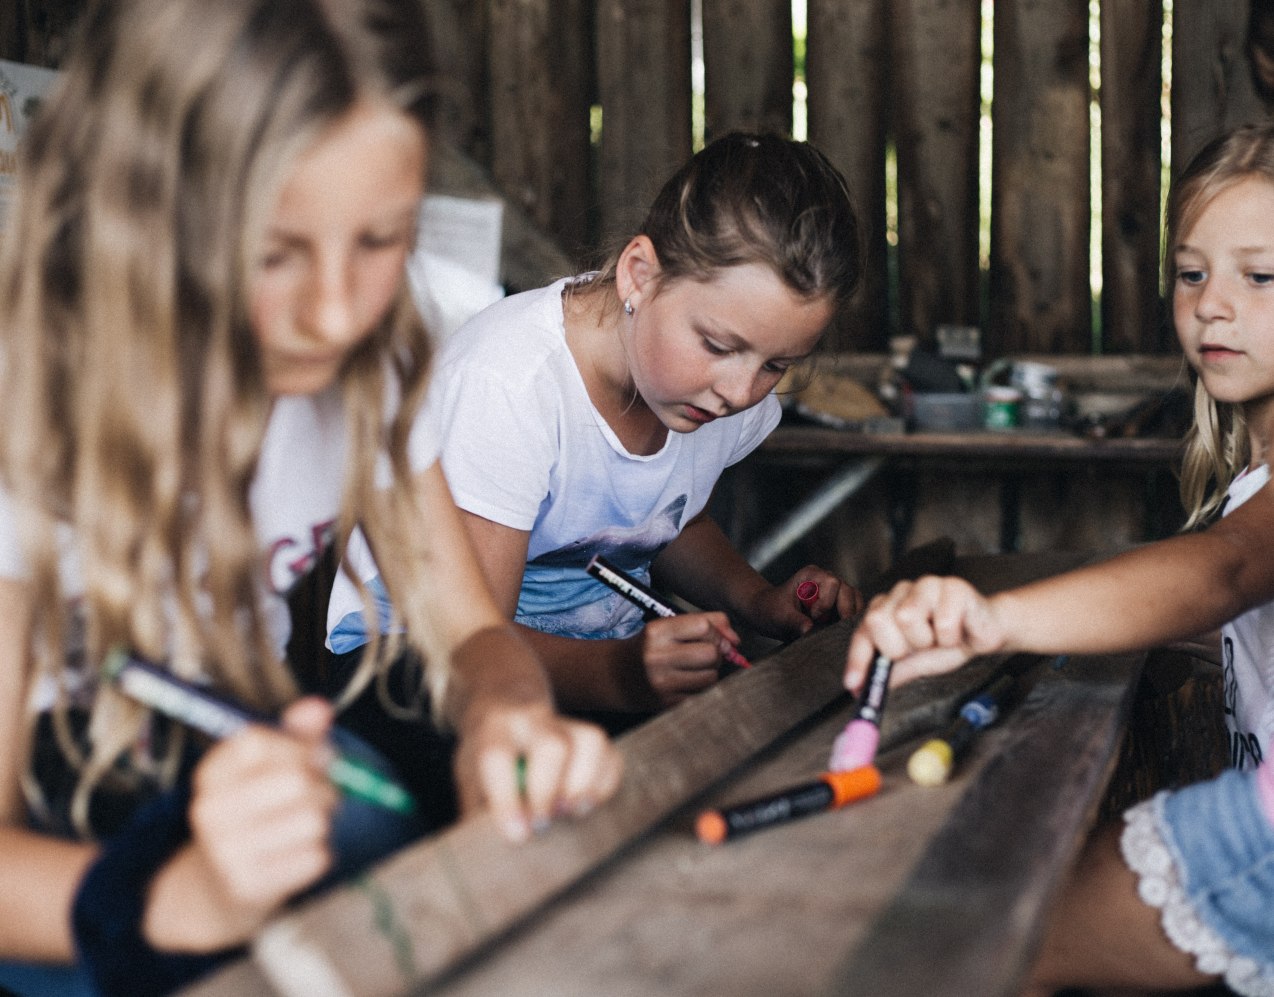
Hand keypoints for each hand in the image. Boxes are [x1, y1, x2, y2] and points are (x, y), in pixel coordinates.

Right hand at [146, 697, 338, 950]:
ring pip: (313, 820)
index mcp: (212, 772)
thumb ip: (296, 735)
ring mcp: (225, 850)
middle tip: (316, 797)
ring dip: (322, 822)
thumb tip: (319, 706)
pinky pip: (315, 858)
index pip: (260, 739)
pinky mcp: (248, 886)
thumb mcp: (267, 768)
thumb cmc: (254, 813)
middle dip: (321, 786)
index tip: (307, 759)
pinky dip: (317, 855)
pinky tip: (294, 856)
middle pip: (295, 780)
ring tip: (304, 827)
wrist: (215, 888)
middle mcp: (210, 809)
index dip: (299, 747)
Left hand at [453, 700, 622, 843]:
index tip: (518, 835)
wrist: (503, 710)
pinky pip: (610, 754)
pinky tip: (589, 804)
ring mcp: (564, 722)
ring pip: (590, 742)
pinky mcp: (588, 733)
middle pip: (552, 746)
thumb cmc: (484, 757)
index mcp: (492, 731)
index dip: (508, 799)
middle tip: (543, 824)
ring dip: (585, 785)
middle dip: (550, 791)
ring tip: (572, 813)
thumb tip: (491, 849)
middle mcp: (530, 720)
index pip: (498, 758)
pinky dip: (605, 784)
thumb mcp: (469, 777)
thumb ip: (479, 810)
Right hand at [639, 612, 741, 706]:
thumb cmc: (651, 647)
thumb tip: (736, 640)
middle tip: (705, 655)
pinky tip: (686, 683)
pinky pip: (702, 695)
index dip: (717, 633)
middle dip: (716, 654)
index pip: (703, 627)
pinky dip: (700, 688)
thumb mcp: (669, 626)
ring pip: (711, 677)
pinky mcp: (666, 703)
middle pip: (711, 654)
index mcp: (656, 632)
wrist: (617, 675)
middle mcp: (656, 657)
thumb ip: (707, 622)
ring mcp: (661, 683)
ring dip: (710, 672)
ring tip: (694, 669)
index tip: (714, 638)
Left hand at [742, 567, 864, 640]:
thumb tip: (809, 630)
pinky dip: (849, 621)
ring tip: (834, 629)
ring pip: (855, 599)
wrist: (770, 613)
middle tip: (829, 627)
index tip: (814, 617)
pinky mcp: (839, 603)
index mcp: (811, 574)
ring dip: (847, 617)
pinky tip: (838, 631)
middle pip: (848, 590)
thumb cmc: (772, 610)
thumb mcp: (780, 617)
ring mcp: (835, 590)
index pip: (832, 583)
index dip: (827, 602)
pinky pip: (854, 609)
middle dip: (842, 611)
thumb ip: (794, 621)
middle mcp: (826, 578)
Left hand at [844, 576, 1006, 690]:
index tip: (854, 685)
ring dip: (928, 640)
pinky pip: (944, 622)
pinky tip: (960, 631)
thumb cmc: (950, 642)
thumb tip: (864, 689)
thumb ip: (893, 671)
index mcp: (887, 609)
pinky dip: (952, 637)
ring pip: (907, 617)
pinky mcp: (953, 586)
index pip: (863, 633)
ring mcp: (926, 585)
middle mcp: (901, 593)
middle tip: (920, 649)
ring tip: (941, 638)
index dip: (857, 660)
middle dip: (898, 647)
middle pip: (877, 619)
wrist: (987, 632)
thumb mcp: (917, 662)